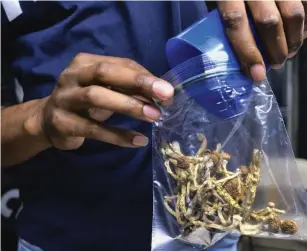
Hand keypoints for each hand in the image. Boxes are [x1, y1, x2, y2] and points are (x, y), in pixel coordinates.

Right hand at [34, 53, 173, 149]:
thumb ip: (129, 89)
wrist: (47, 122)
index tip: (167, 90)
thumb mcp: (106, 90)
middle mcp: (72, 76)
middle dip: (138, 82)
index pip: (120, 64)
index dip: (145, 76)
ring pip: (96, 97)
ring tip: (154, 116)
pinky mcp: (62, 123)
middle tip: (165, 95)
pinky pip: (93, 129)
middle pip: (105, 73)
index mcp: (85, 63)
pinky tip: (139, 140)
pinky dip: (118, 135)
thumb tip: (162, 96)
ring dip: (129, 106)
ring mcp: (64, 98)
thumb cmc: (85, 102)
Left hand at [217, 0, 306, 80]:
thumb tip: (239, 52)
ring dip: (294, 40)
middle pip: (269, 22)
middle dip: (276, 51)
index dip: (247, 51)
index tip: (257, 74)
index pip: (236, 22)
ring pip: (293, 14)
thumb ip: (226, 16)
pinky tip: (301, 33)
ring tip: (289, 53)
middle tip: (276, 64)